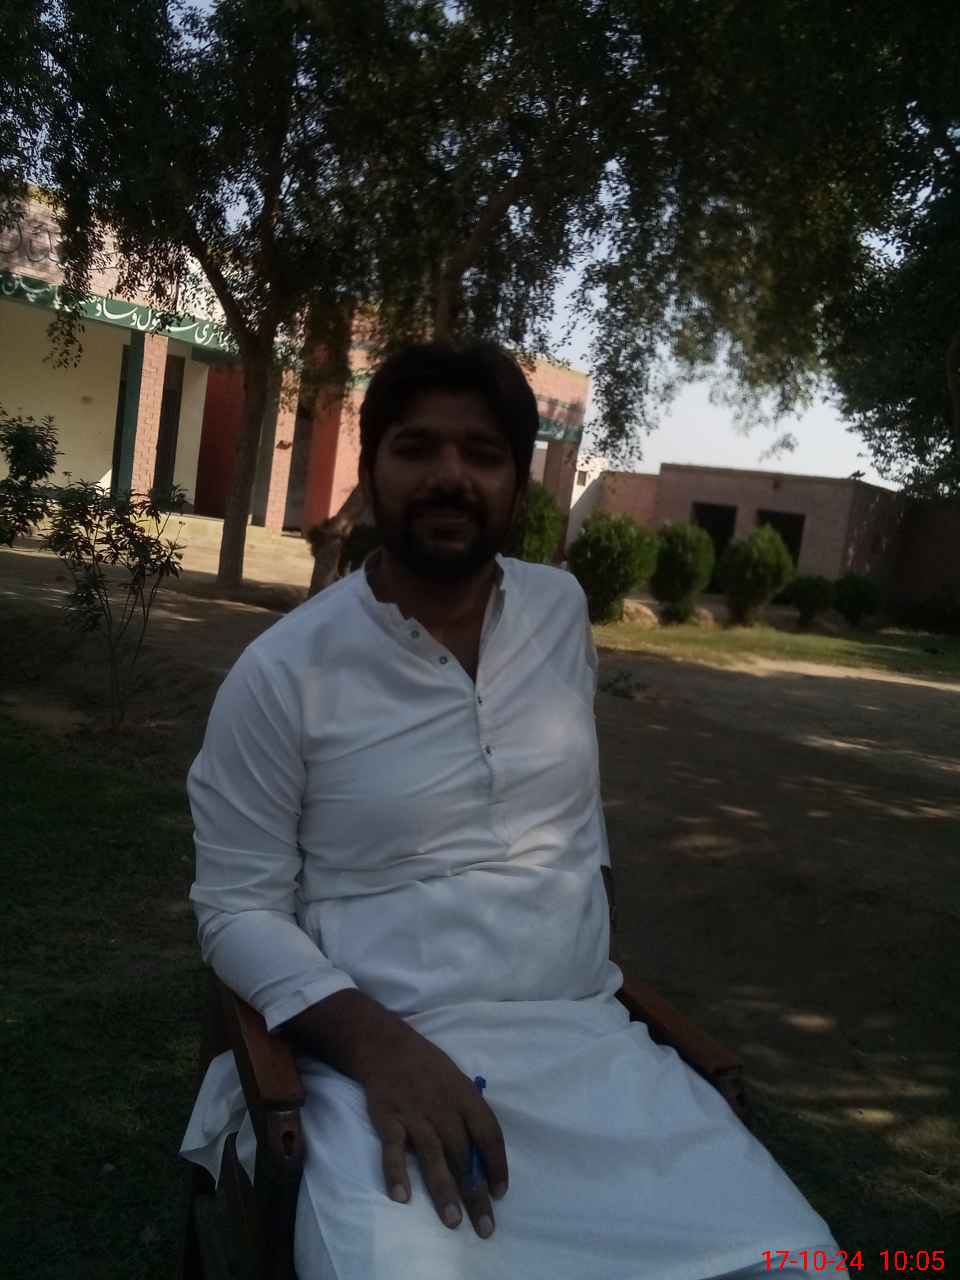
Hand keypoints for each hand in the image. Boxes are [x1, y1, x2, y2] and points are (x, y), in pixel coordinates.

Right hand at [356, 1020, 508, 1238]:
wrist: (386, 1045)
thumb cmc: (429, 1069)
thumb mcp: (458, 1082)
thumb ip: (469, 1116)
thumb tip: (484, 1158)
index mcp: (466, 1097)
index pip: (489, 1134)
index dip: (497, 1164)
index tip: (501, 1194)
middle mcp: (443, 1107)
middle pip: (464, 1154)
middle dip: (475, 1193)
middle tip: (485, 1228)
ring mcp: (415, 1114)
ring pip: (433, 1155)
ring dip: (444, 1190)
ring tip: (453, 1221)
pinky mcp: (388, 1118)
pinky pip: (392, 1148)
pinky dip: (396, 1172)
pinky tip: (402, 1198)